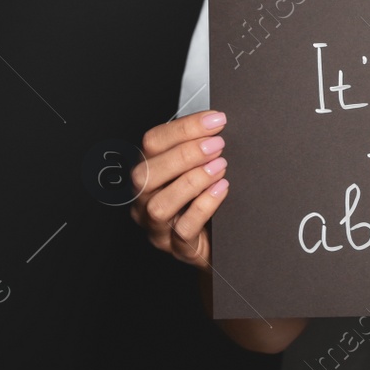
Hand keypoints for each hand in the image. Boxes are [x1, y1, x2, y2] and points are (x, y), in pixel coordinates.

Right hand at [130, 110, 231, 267]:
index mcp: (149, 173)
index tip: (216, 120)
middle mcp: (145, 201)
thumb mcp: (203, 168)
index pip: (151, 144)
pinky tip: (221, 190)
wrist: (223, 242)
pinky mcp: (179, 249)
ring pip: (158, 206)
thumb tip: (219, 120)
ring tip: (220, 167)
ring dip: (191, 181)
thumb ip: (203, 147)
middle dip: (183, 155)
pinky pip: (183, 230)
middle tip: (218, 144)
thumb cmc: (210, 198)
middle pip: (145, 175)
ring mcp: (158, 228)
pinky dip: (202, 206)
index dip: (183, 129)